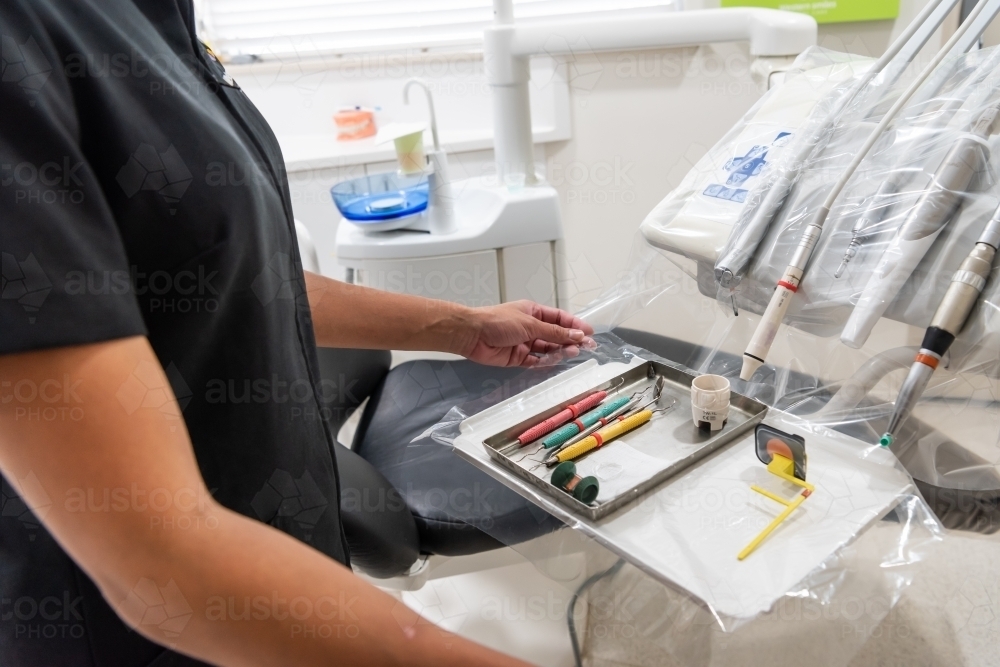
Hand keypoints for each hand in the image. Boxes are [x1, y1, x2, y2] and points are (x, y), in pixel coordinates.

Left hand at [458, 300, 594, 367]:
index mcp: (533, 312)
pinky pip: (536, 361)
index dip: (575, 325)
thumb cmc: (497, 321)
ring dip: (560, 350)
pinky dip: (545, 361)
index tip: (589, 332)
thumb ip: (554, 332)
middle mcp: (530, 327)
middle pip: (556, 334)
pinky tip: (554, 361)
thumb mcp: (530, 324)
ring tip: (572, 352)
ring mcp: (524, 343)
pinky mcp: (518, 357)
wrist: (472, 335)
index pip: (559, 319)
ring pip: (548, 348)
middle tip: (586, 347)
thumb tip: (577, 334)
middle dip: (571, 340)